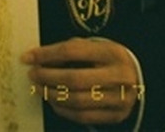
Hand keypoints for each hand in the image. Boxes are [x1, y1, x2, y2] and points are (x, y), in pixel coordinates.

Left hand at [22, 37, 139, 125]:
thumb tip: (37, 58)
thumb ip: (69, 50)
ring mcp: (120, 98)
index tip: (28, 57)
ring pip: (77, 101)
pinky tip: (53, 102)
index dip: (46, 54)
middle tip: (32, 74)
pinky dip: (63, 110)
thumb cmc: (107, 59)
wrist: (137, 77)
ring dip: (51, 95)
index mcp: (112, 53)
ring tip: (39, 88)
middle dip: (47, 77)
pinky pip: (83, 117)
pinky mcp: (116, 115)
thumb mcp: (94, 47)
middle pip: (74, 79)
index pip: (72, 52)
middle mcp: (119, 76)